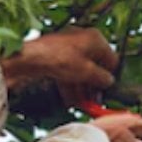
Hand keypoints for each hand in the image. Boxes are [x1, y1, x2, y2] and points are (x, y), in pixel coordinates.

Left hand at [0, 27, 117, 107]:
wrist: (30, 58)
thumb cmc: (59, 58)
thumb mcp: (87, 72)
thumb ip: (102, 78)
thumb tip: (109, 81)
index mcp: (94, 38)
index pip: (110, 58)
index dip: (110, 76)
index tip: (108, 90)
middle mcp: (82, 39)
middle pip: (93, 65)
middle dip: (93, 85)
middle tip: (94, 100)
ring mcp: (67, 48)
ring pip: (79, 70)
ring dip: (81, 88)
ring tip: (82, 104)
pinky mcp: (55, 56)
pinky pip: (67, 72)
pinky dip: (69, 85)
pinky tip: (70, 100)